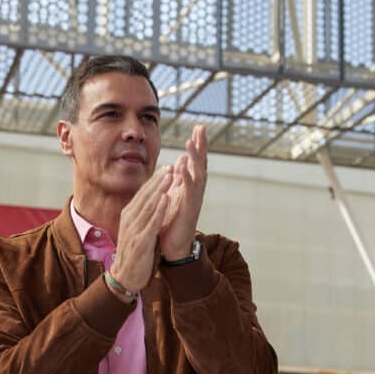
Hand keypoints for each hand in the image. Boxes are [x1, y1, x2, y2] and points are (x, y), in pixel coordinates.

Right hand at [110, 167, 172, 294]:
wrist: (125, 276)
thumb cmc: (135, 253)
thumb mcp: (137, 229)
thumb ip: (142, 214)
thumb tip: (152, 199)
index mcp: (128, 215)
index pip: (143, 194)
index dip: (155, 180)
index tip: (167, 168)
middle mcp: (129, 219)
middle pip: (146, 196)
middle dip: (159, 180)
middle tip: (171, 166)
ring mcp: (134, 230)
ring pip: (149, 205)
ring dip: (160, 189)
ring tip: (171, 176)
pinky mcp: (140, 241)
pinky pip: (151, 222)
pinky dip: (159, 209)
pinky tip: (167, 198)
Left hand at [160, 125, 207, 260]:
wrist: (174, 246)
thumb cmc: (173, 221)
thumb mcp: (174, 194)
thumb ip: (179, 178)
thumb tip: (181, 160)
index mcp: (190, 186)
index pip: (196, 161)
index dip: (197, 145)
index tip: (198, 127)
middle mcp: (195, 191)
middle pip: (200, 164)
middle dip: (201, 146)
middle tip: (201, 127)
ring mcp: (194, 200)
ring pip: (197, 175)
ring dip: (195, 159)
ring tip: (191, 142)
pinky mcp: (189, 210)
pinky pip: (189, 193)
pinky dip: (187, 179)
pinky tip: (183, 168)